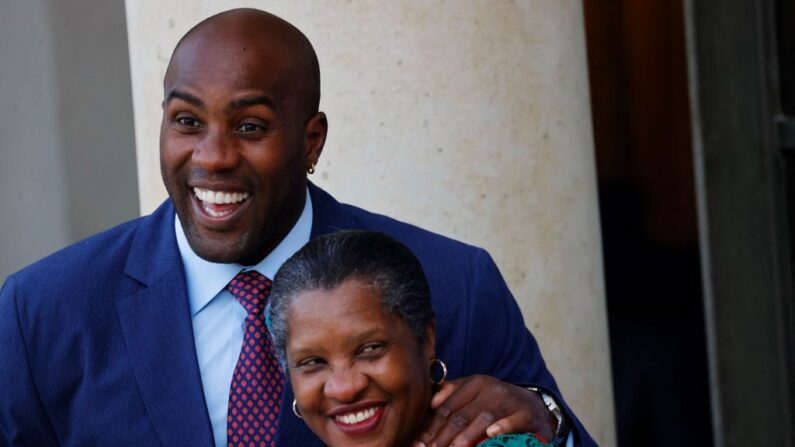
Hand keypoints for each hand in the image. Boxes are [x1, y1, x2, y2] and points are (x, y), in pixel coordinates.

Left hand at [414, 375, 554, 446]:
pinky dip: (502, 428)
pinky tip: (490, 436)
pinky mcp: (527, 413)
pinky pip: (513, 421)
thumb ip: (451, 395)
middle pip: (462, 416)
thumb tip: (430, 403)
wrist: (532, 405)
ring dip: (466, 437)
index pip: (447, 407)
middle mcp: (492, 389)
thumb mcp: (474, 395)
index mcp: (475, 383)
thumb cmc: (495, 403)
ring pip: (483, 419)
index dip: (432, 427)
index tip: (420, 444)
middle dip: (444, 437)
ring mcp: (510, 400)